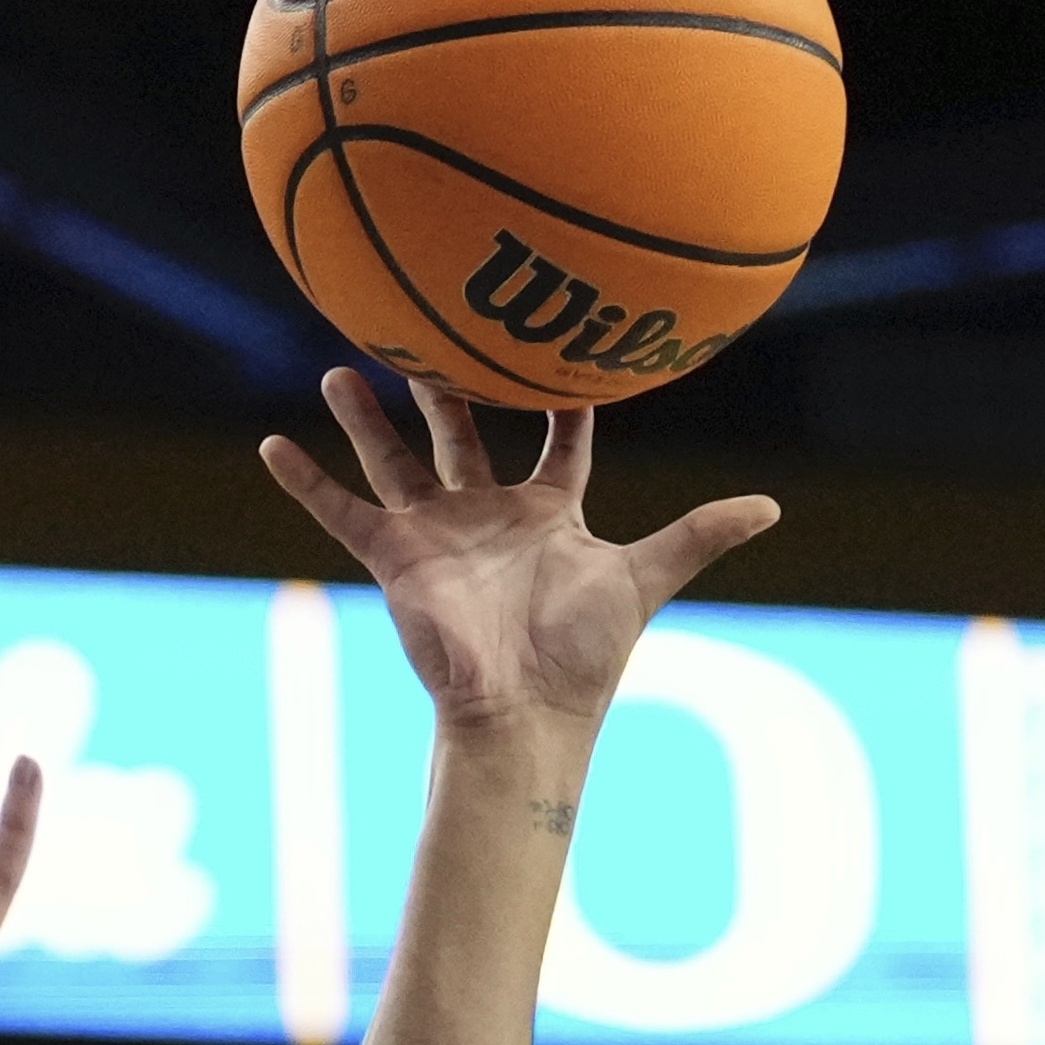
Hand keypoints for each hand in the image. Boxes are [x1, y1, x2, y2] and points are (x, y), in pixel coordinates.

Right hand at [259, 370, 778, 736]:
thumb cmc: (584, 652)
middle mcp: (488, 515)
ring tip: (342, 366)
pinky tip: (272, 445)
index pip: (557, 438)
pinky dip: (306, 480)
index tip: (556, 340)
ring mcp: (437, 534)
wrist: (523, 711)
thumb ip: (700, 535)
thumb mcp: (646, 576)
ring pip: (395, 459)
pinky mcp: (395, 558)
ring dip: (367, 416)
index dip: (559, 396)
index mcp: (549, 513)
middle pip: (462, 434)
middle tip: (427, 333)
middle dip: (444, 388)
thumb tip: (773, 508)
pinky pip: (341, 511)